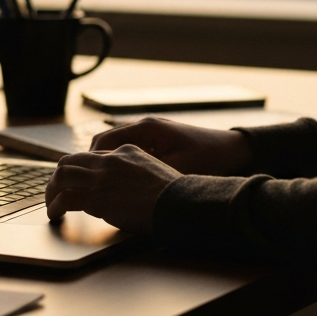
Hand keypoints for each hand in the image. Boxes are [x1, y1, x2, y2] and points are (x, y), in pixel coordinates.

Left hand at [45, 144, 180, 233]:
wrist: (179, 202)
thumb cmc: (175, 195)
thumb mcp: (156, 172)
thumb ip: (137, 175)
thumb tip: (128, 191)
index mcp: (127, 151)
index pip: (93, 156)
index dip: (81, 170)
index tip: (77, 182)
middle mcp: (111, 160)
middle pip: (71, 160)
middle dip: (59, 176)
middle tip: (56, 191)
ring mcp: (101, 177)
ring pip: (62, 176)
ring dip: (52, 190)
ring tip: (51, 204)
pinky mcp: (96, 197)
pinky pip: (65, 198)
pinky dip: (55, 207)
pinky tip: (54, 215)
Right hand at [89, 117, 251, 176]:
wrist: (232, 150)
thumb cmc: (207, 157)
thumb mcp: (176, 169)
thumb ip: (146, 175)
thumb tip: (119, 189)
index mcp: (146, 128)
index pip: (104, 141)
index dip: (90, 161)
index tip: (85, 181)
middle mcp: (144, 126)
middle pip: (105, 143)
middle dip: (94, 164)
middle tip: (88, 186)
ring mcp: (150, 133)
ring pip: (116, 147)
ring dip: (107, 165)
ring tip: (101, 187)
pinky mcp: (157, 142)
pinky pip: (130, 150)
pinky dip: (121, 164)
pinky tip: (123, 183)